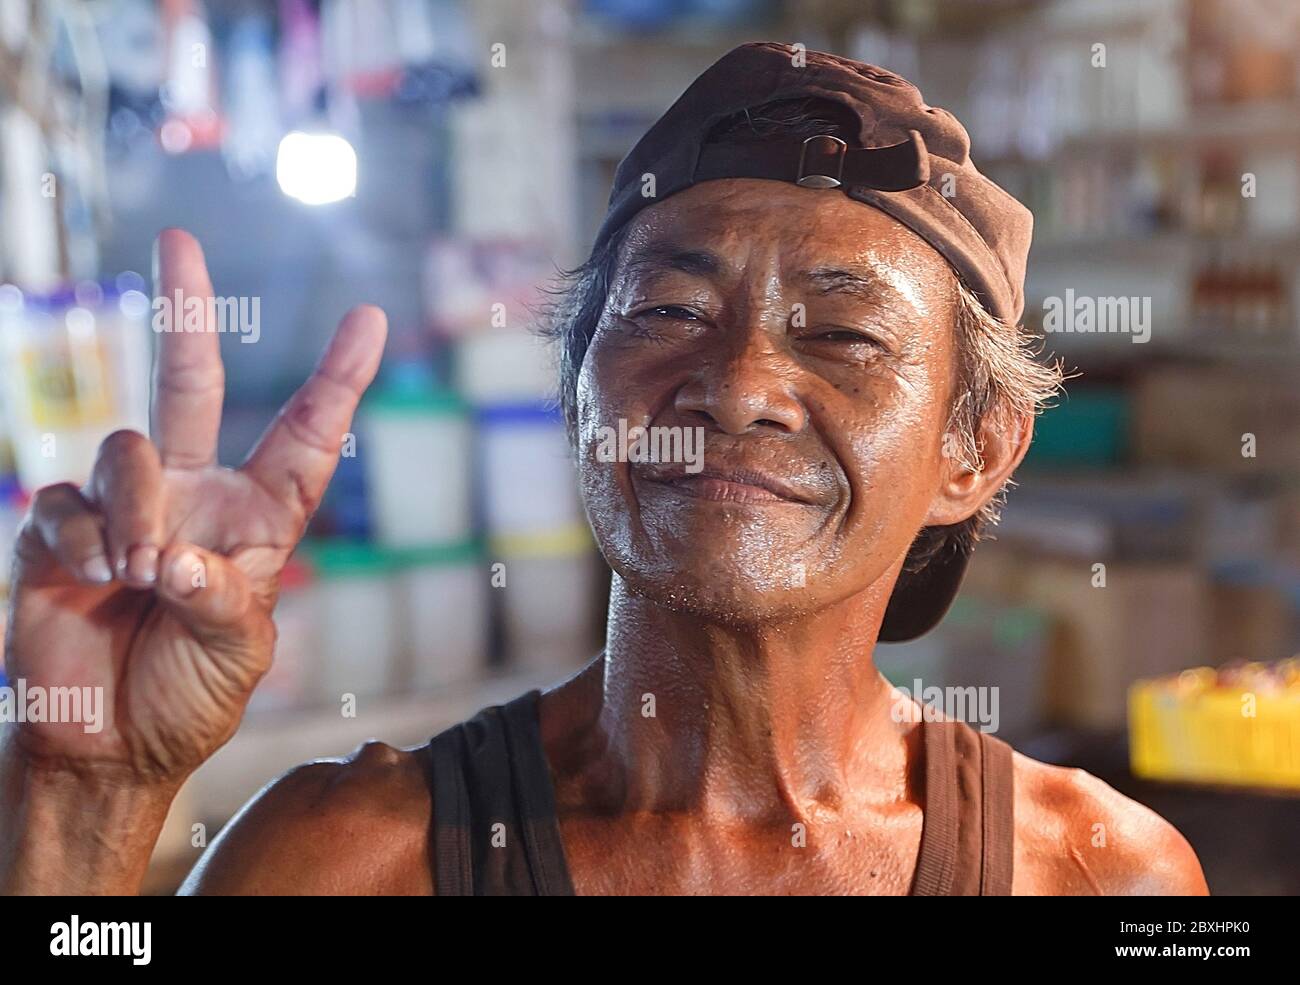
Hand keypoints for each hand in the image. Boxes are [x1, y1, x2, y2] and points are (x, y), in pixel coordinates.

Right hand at [3, 228, 386, 784]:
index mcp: (256, 520)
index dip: (335, 381)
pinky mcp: (57, 533)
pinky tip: (98, 577)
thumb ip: (222, 602)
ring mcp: (121, 508)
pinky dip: (83, 537)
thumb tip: (175, 556)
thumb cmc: (188, 698)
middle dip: (185, 312)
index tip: (369, 316)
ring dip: (137, 506)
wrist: (106, 746)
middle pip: (189, 384)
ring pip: (125, 447)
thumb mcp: (237, 656)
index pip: (302, 439)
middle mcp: (190, 497)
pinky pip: (64, 502)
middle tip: (179, 239)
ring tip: (141, 572)